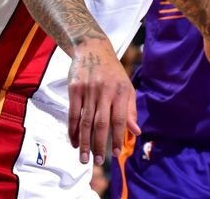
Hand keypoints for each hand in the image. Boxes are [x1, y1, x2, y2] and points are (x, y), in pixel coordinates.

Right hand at [67, 39, 140, 165]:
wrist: (93, 48)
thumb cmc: (113, 72)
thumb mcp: (126, 87)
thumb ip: (130, 110)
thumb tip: (136, 132)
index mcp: (120, 91)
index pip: (119, 120)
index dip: (118, 138)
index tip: (117, 154)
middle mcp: (105, 91)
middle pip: (101, 123)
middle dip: (99, 144)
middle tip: (98, 161)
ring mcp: (88, 89)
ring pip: (85, 120)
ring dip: (84, 141)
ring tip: (84, 158)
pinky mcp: (75, 88)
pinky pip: (73, 113)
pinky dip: (73, 130)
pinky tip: (74, 142)